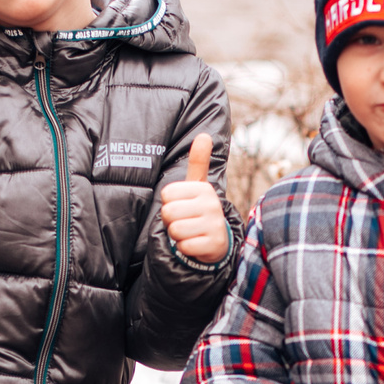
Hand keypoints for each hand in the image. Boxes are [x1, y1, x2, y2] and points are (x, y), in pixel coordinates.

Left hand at [157, 133, 227, 261]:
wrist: (217, 240)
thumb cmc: (200, 209)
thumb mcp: (198, 186)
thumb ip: (198, 162)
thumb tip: (204, 135)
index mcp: (203, 188)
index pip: (166, 195)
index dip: (169, 203)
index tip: (183, 205)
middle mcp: (212, 204)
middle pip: (168, 213)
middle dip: (171, 221)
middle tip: (185, 220)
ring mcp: (214, 225)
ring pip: (175, 231)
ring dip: (178, 235)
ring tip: (190, 231)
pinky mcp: (213, 244)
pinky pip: (184, 246)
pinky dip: (186, 248)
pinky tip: (196, 243)